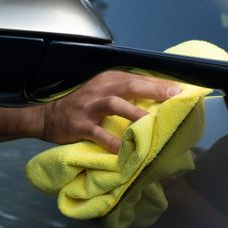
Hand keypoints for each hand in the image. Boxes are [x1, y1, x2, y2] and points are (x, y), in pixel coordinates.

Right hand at [37, 71, 180, 152]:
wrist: (47, 115)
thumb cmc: (80, 103)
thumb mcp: (100, 89)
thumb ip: (123, 89)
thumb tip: (154, 91)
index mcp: (107, 79)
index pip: (137, 77)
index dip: (159, 83)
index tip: (180, 89)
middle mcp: (100, 89)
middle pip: (130, 86)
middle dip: (154, 91)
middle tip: (174, 97)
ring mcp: (90, 107)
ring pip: (115, 105)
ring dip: (135, 113)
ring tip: (153, 123)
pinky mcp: (81, 125)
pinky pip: (99, 134)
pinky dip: (113, 142)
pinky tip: (125, 150)